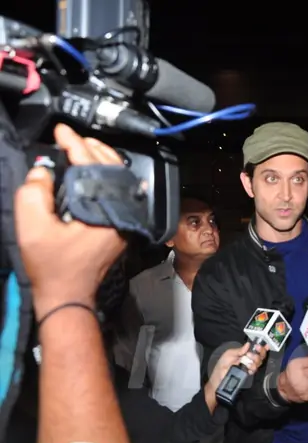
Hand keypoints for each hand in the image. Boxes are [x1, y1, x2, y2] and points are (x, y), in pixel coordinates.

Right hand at [15, 124, 125, 317]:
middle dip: (91, 148)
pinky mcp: (122, 226)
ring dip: (101, 160)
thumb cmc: (52, 267)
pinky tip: (95, 170)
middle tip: (71, 136)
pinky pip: (119, 192)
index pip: (92, 167)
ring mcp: (125, 221)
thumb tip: (43, 171)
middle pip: (112, 169)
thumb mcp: (32, 228)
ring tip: (82, 146)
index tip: (62, 131)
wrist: (69, 294)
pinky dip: (107, 176)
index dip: (75, 145)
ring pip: (119, 179)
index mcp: (104, 212)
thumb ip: (34, 194)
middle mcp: (121, 214)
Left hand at [207, 343, 267, 390]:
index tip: (262, 346)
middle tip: (250, 354)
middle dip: (259, 353)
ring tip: (247, 362)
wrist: (218, 378)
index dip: (262, 347)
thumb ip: (239, 350)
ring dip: (255, 361)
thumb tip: (248, 344)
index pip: (256, 349)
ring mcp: (248, 367)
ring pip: (259, 362)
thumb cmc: (222, 366)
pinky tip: (248, 368)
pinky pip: (254, 370)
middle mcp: (248, 360)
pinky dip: (253, 368)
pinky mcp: (247, 374)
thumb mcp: (229, 354)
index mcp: (244, 353)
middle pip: (260, 355)